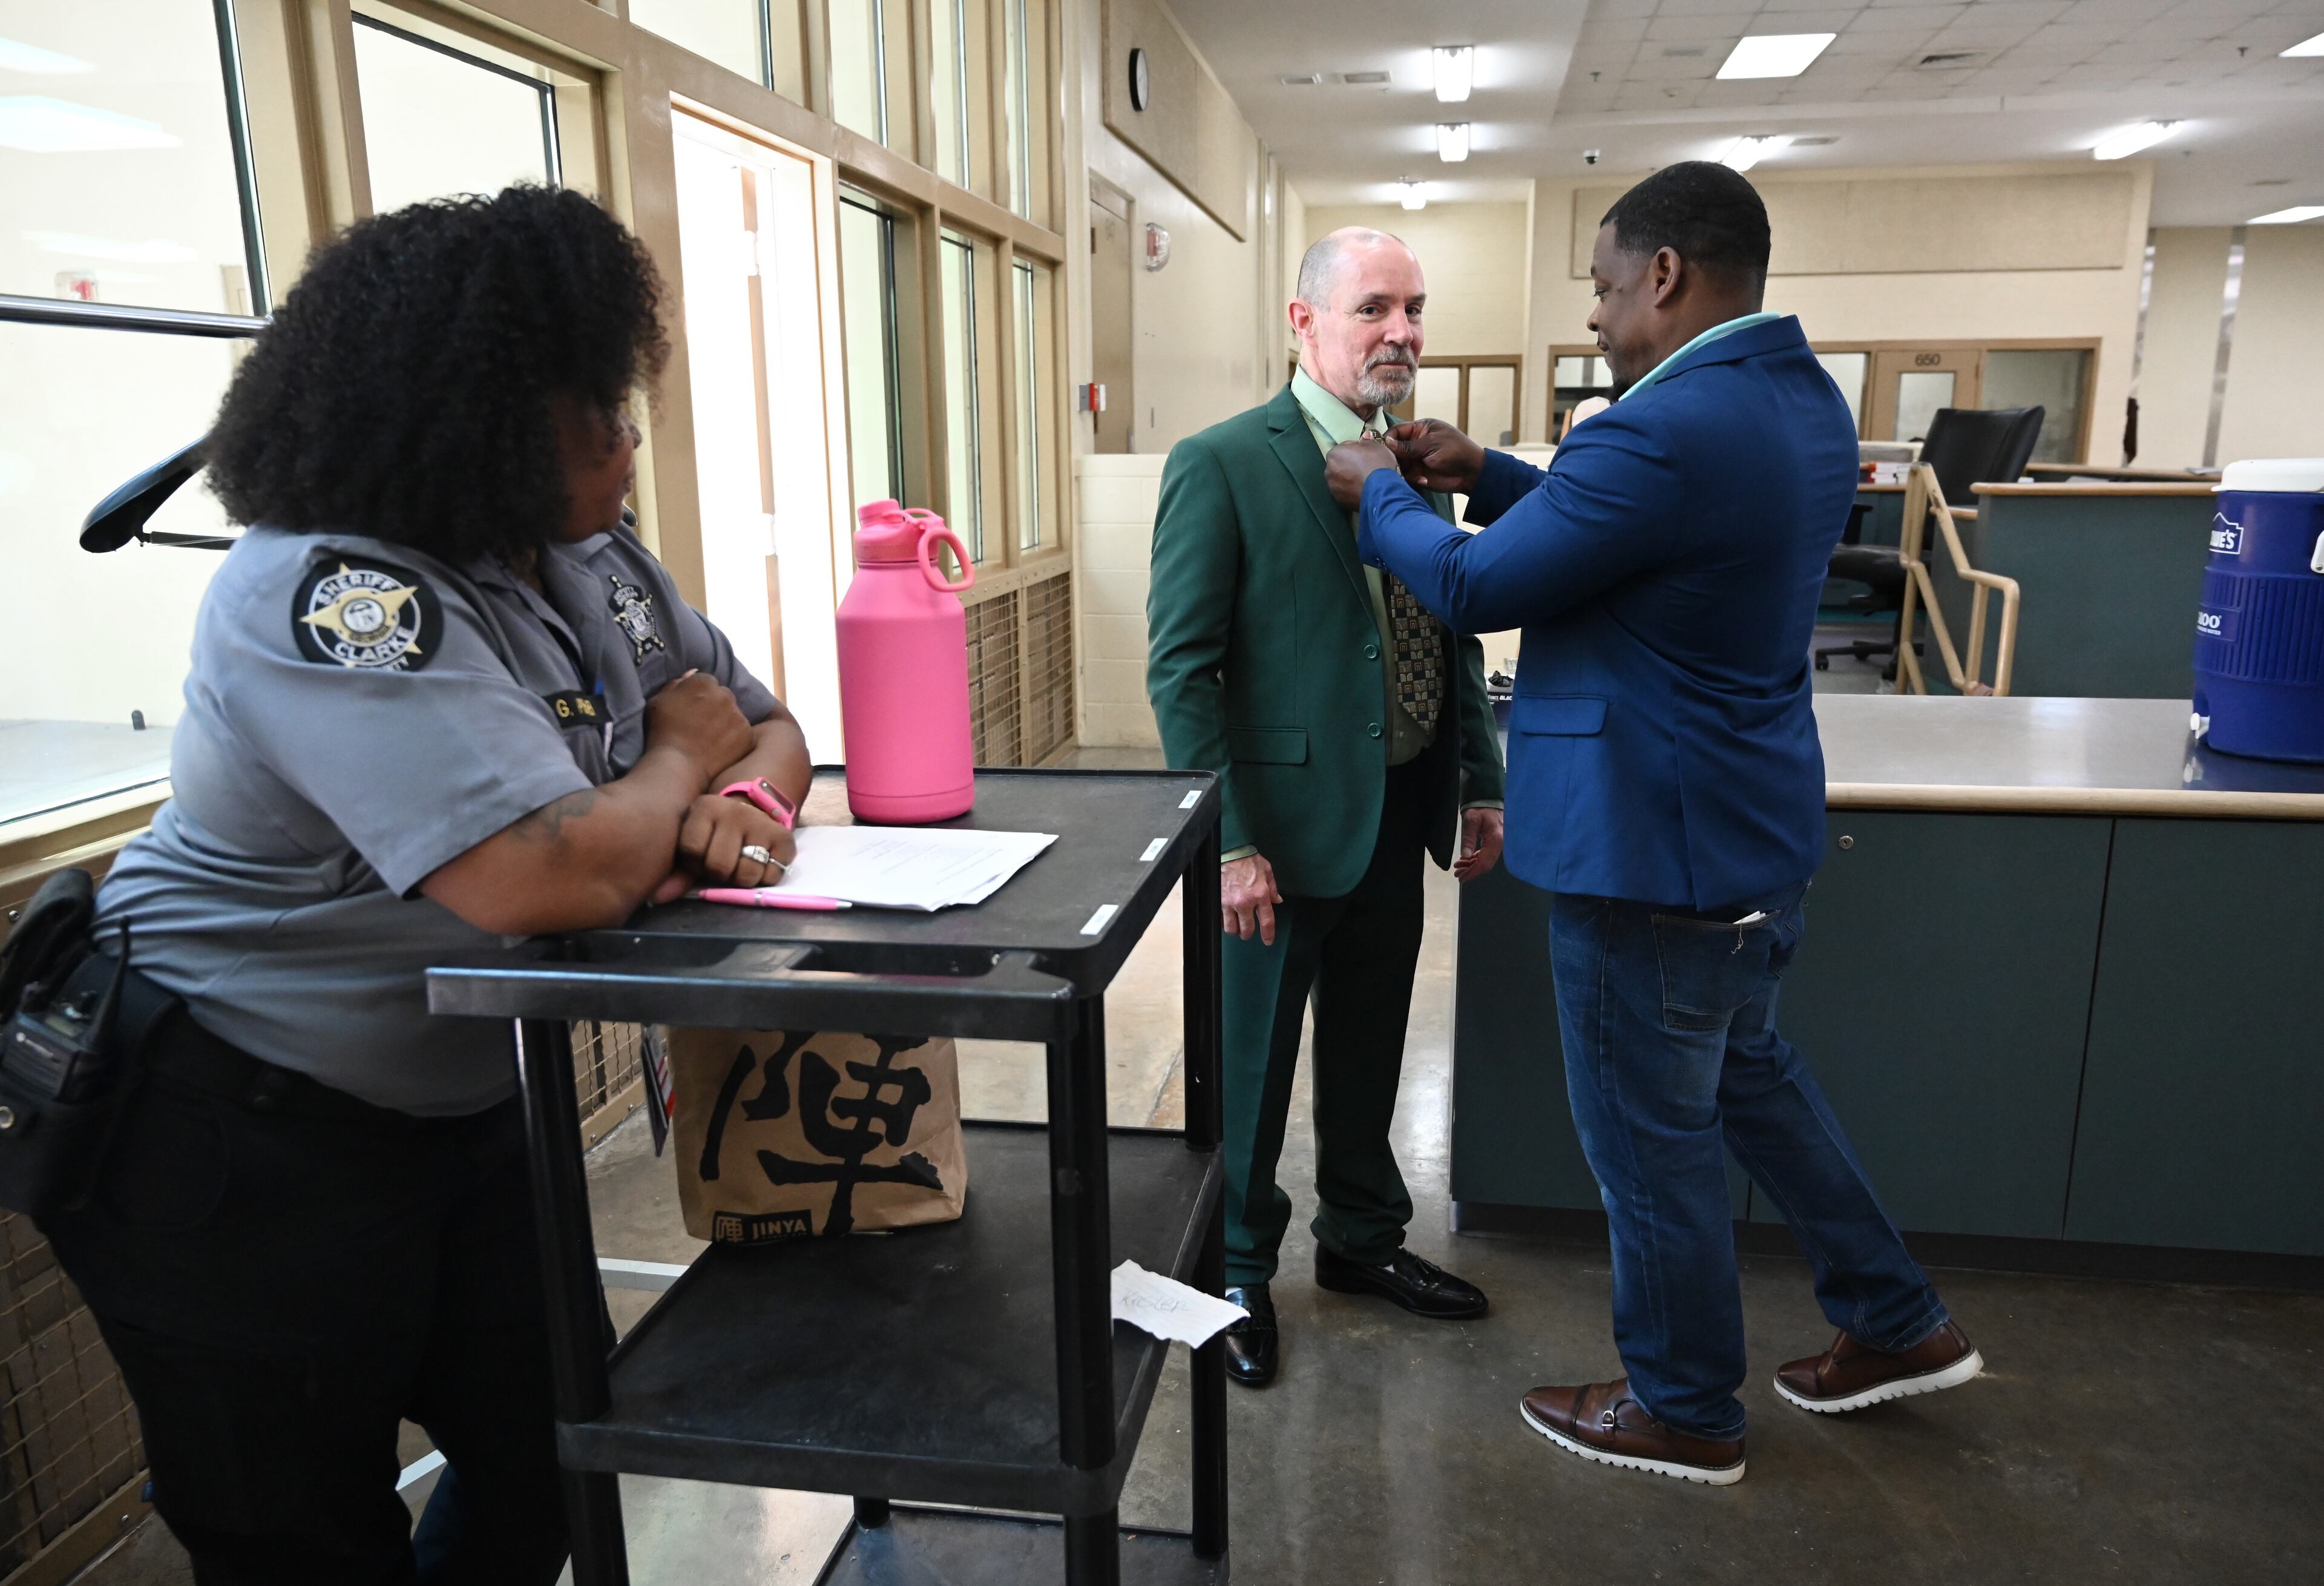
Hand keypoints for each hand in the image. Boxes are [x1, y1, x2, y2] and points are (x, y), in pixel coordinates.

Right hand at [645, 670, 754, 785]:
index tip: (692, 710)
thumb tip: (692, 673)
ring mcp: (739, 716)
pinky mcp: (748, 736)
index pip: (706, 682)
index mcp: (703, 682)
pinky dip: (734, 739)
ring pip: (734, 714)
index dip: (699, 696)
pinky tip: (720, 749)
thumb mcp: (658, 701)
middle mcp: (725, 695)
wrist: (677, 764)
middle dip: (715, 706)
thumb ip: (676, 684)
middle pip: (723, 696)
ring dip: (726, 722)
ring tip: (711, 740)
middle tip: (702, 725)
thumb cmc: (662, 732)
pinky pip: (742, 733)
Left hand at [675, 793, 797, 887]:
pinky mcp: (784, 838)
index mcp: (706, 806)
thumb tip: (657, 897)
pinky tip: (759, 865)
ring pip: (746, 874)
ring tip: (739, 865)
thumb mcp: (695, 842)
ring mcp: (761, 824)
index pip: (693, 850)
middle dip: (719, 874)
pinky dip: (764, 879)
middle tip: (723, 865)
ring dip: (741, 879)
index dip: (695, 864)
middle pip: (719, 866)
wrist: (754, 811)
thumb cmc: (716, 834)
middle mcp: (735, 811)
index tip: (701, 858)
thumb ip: (677, 870)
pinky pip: (771, 876)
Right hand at [1221, 854, 1281, 945]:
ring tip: (1236, 926)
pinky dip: (1224, 921)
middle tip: (1247, 932)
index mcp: (1261, 895)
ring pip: (1231, 928)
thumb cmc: (1249, 859)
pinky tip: (1226, 918)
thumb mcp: (1267, 870)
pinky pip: (1220, 919)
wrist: (1230, 852)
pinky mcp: (1219, 901)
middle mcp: (1246, 902)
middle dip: (1248, 934)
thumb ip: (1273, 888)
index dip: (1268, 934)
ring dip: (1235, 930)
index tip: (1268, 941)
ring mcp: (1230, 903)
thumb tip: (1277, 900)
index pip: (1267, 921)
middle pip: (1247, 929)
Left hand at [1324, 438, 1399, 509]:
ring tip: (1365, 479)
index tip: (1366, 452)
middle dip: (1351, 464)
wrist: (1380, 491)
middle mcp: (1329, 471)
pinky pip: (1346, 492)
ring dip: (1350, 477)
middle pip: (1341, 464)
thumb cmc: (1376, 464)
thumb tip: (1366, 437)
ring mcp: (1333, 487)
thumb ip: (1367, 441)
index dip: (1357, 448)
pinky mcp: (1339, 500)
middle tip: (1366, 465)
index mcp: (1334, 454)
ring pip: (1342, 479)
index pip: (1345, 447)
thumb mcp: (1375, 446)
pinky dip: (1352, 490)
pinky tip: (1364, 488)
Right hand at [1385, 418, 1484, 494]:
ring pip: (1397, 463)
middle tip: (1392, 462)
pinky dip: (1409, 478)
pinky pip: (1405, 476)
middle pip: (1394, 448)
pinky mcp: (1418, 474)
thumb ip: (1408, 446)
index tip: (1382, 447)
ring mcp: (1416, 459)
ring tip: (1407, 472)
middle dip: (1392, 455)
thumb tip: (1386, 442)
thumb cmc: (1455, 451)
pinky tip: (1421, 479)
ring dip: (1399, 468)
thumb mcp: (1431, 444)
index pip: (1397, 431)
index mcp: (1420, 429)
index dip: (1388, 438)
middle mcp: (1416, 443)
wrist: (1471, 473)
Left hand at [1454, 808, 1503, 882]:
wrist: (1488, 798)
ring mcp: (1499, 843)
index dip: (1472, 872)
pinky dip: (1476, 858)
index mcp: (1496, 839)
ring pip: (1486, 860)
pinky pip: (1486, 854)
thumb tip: (1466, 856)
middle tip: (1457, 873)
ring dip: (1472, 865)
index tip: (1461, 878)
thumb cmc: (1479, 807)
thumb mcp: (1471, 821)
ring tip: (1459, 867)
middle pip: (1486, 864)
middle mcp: (1500, 844)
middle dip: (1471, 870)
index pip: (1484, 862)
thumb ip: (1468, 838)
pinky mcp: (1495, 841)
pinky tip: (1466, 860)